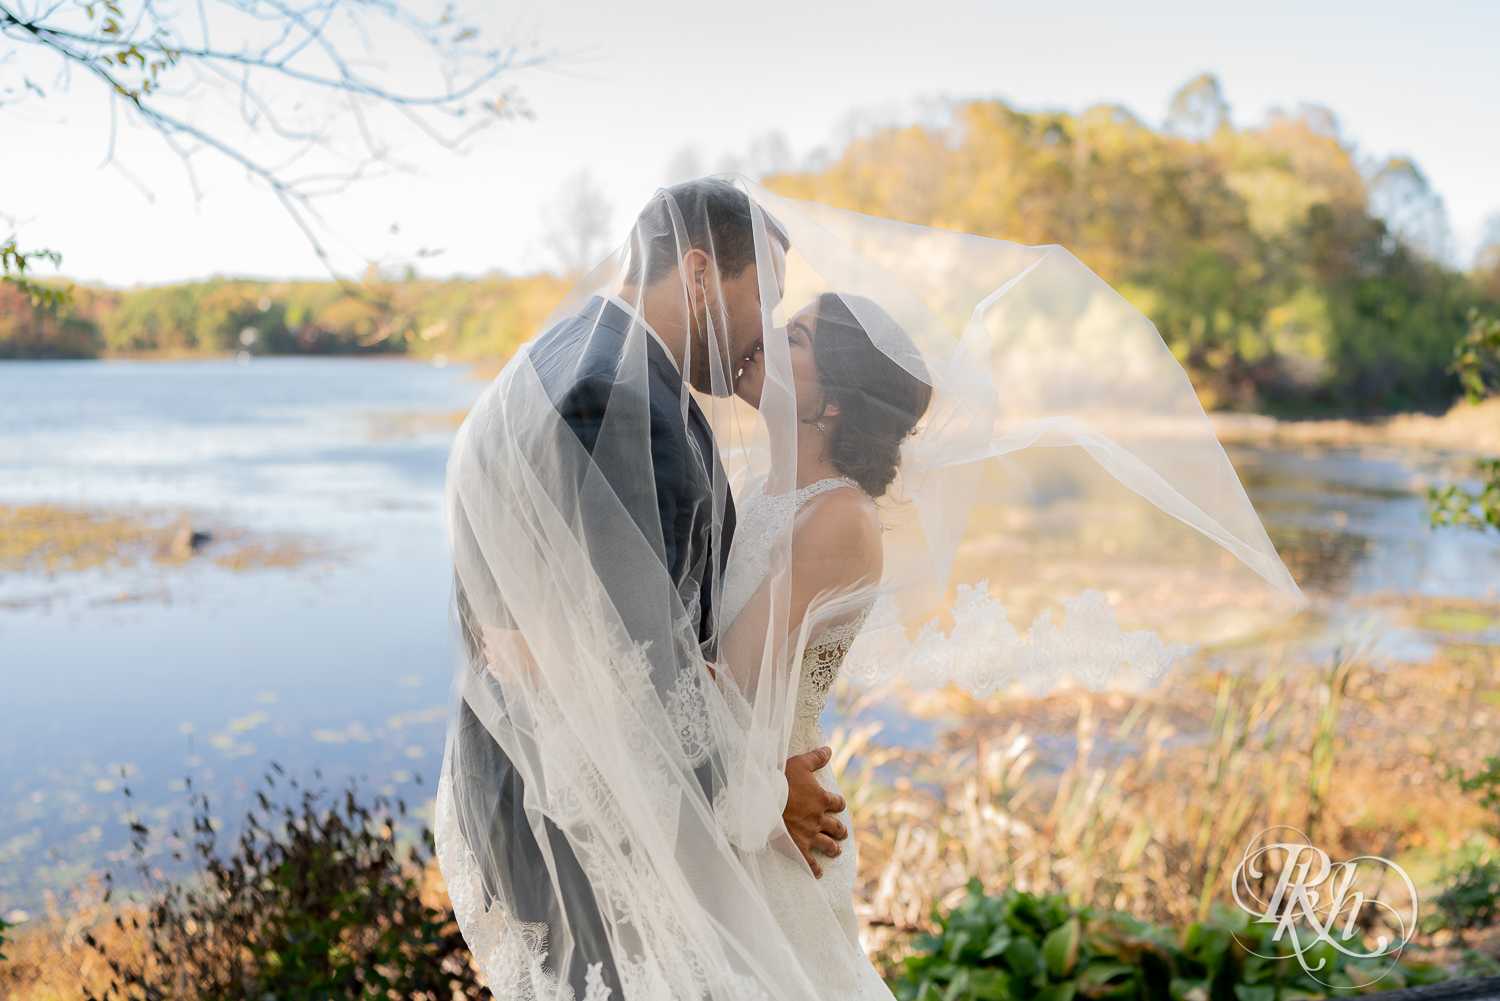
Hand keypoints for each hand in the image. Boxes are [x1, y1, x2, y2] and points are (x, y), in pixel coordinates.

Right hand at [782, 745, 847, 878]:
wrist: (763, 799)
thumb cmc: (781, 778)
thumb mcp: (800, 763)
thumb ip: (816, 758)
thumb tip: (829, 749)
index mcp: (821, 799)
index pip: (838, 804)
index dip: (839, 804)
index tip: (837, 806)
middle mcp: (819, 819)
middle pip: (837, 827)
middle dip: (840, 830)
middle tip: (842, 833)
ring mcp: (809, 834)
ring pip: (828, 845)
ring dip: (834, 848)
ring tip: (837, 851)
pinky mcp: (797, 847)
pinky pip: (809, 861)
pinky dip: (815, 869)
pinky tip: (819, 874)